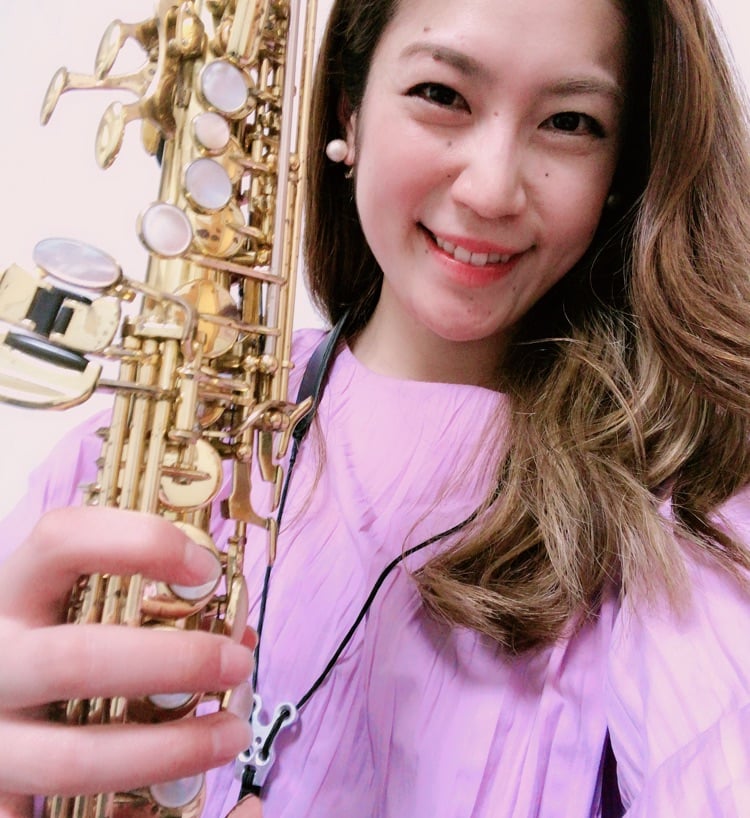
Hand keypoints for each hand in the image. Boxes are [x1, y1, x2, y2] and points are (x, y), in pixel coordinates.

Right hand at [0, 506, 253, 802]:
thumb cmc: (51, 633)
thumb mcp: (78, 600)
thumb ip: (148, 602)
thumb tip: (238, 633)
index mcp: (16, 592)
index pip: (63, 541)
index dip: (141, 544)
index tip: (207, 570)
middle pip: (76, 661)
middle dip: (174, 664)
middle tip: (237, 664)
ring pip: (72, 758)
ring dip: (168, 751)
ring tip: (231, 734)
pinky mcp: (1, 789)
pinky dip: (123, 816)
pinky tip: (184, 797)